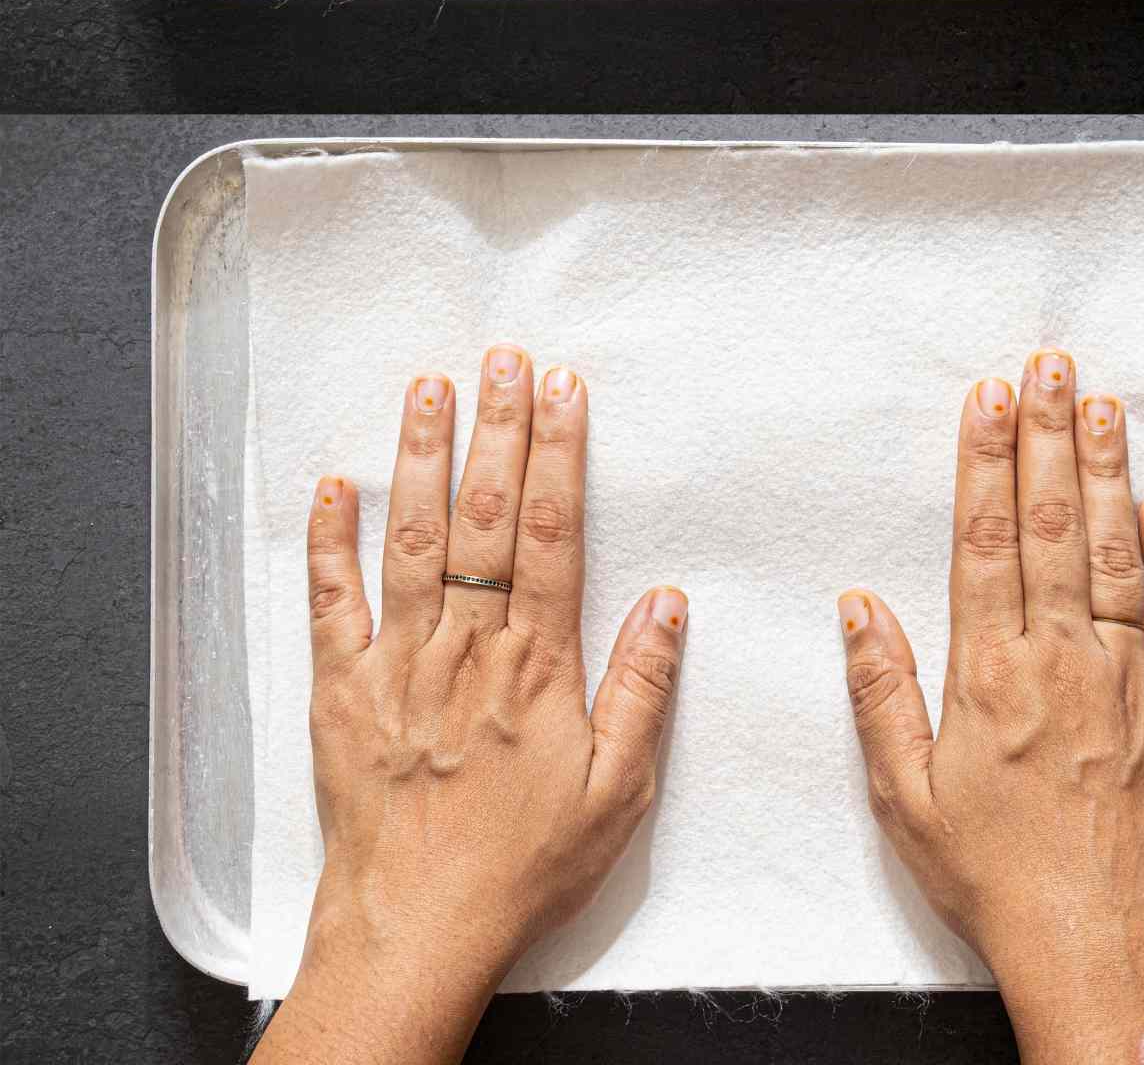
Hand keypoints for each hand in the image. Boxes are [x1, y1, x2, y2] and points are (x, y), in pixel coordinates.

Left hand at [255, 347, 687, 1064]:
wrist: (416, 931)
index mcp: (534, 665)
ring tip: (429, 387)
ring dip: (420, 458)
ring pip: (411, 540)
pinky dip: (329, 542)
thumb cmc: (521, 867)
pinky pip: (332, 602)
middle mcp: (465, 647)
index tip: (563, 391)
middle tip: (503, 358)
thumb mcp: (616, 792)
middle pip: (483, 517)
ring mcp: (397, 662)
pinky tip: (332, 485)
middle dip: (497, 429)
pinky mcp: (342, 689)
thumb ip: (642, 690)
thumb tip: (669, 601)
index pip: (549, 534)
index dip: (558, 454)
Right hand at [838, 351, 1143, 1064]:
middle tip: (1051, 366)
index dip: (987, 462)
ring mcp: (1125, 678)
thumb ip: (880, 691)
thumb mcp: (904, 796)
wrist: (1095, 944)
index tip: (989, 399)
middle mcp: (1062, 661)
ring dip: (1108, 474)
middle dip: (1049, 437)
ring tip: (1105, 405)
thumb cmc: (995, 877)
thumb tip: (859, 605)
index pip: (987, 542)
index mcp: (991, 675)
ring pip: (1114, 554)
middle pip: (1052, 526)